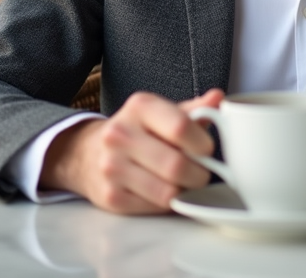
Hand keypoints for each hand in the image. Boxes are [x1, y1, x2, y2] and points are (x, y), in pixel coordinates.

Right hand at [40, 88, 223, 213]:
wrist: (87, 153)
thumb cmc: (137, 131)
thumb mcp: (162, 112)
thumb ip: (193, 109)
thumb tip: (218, 98)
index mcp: (139, 107)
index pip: (180, 126)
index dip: (202, 143)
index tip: (207, 149)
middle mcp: (120, 135)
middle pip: (176, 165)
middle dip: (199, 173)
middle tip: (201, 172)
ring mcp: (112, 167)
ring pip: (168, 192)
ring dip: (184, 190)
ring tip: (183, 181)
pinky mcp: (110, 197)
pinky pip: (155, 207)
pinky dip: (167, 203)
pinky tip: (162, 189)